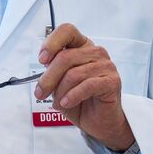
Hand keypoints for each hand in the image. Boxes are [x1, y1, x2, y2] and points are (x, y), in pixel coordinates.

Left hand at [34, 23, 134, 151]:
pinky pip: (87, 85)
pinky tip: (67, 102)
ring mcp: (106, 66)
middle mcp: (95, 52)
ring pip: (74, 74)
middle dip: (48, 78)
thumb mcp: (60, 84)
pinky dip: (73, 96)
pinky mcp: (112, 81)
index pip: (67, 31)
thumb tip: (45, 64)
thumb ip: (53, 71)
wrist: (98, 122)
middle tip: (40, 93)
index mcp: (82, 46)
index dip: (52, 42)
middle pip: (65, 57)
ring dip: (61, 91)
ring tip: (59, 103)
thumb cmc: (79, 100)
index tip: (42, 59)